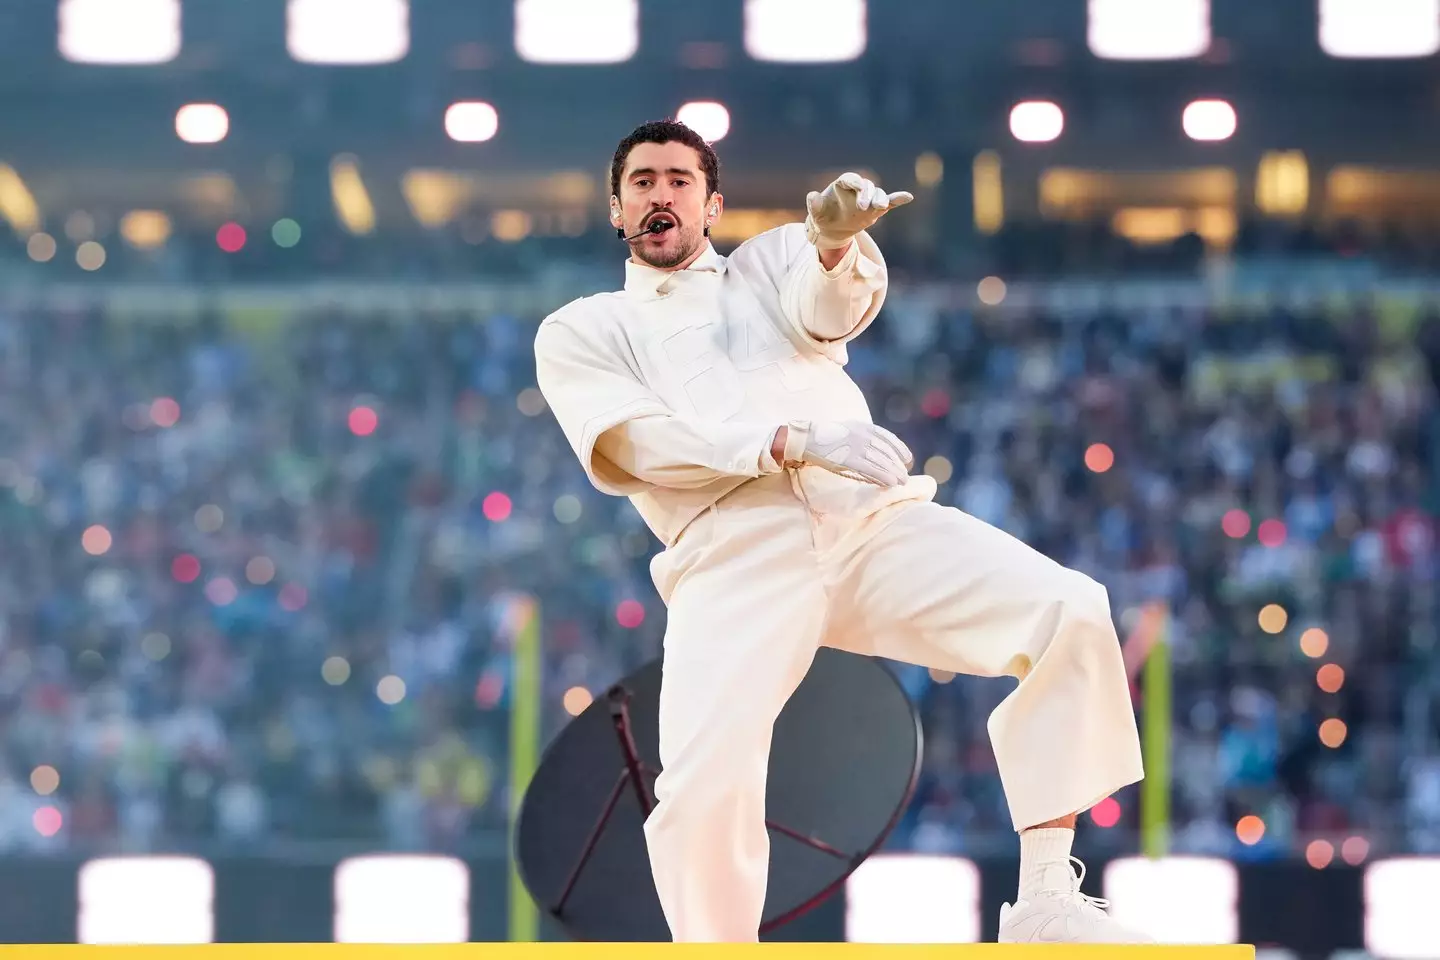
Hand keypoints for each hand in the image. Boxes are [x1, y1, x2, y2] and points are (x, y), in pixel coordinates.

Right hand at [798, 420, 913, 486]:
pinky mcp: (849, 459)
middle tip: (905, 475)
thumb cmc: (825, 438)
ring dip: (893, 472)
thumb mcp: (846, 431)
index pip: (887, 437)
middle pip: (886, 451)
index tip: (907, 458)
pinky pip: (871, 469)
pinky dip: (882, 476)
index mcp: (862, 426)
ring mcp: (856, 446)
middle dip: (897, 464)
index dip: (899, 448)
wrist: (807, 439)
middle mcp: (862, 434)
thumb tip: (874, 451)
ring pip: (881, 461)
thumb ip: (861, 438)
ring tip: (901, 482)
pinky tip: (890, 483)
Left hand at [805, 172, 913, 250]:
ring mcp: (868, 198)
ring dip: (880, 199)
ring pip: (878, 194)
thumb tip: (811, 196)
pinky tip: (908, 197)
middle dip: (867, 194)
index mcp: (842, 185)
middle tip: (862, 208)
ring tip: (880, 208)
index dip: (854, 182)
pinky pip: (889, 202)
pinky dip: (898, 199)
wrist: (832, 228)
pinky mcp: (876, 208)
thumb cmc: (823, 217)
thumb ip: (814, 204)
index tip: (856, 188)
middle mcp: (857, 189)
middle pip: (866, 186)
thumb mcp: (816, 213)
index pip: (851, 179)